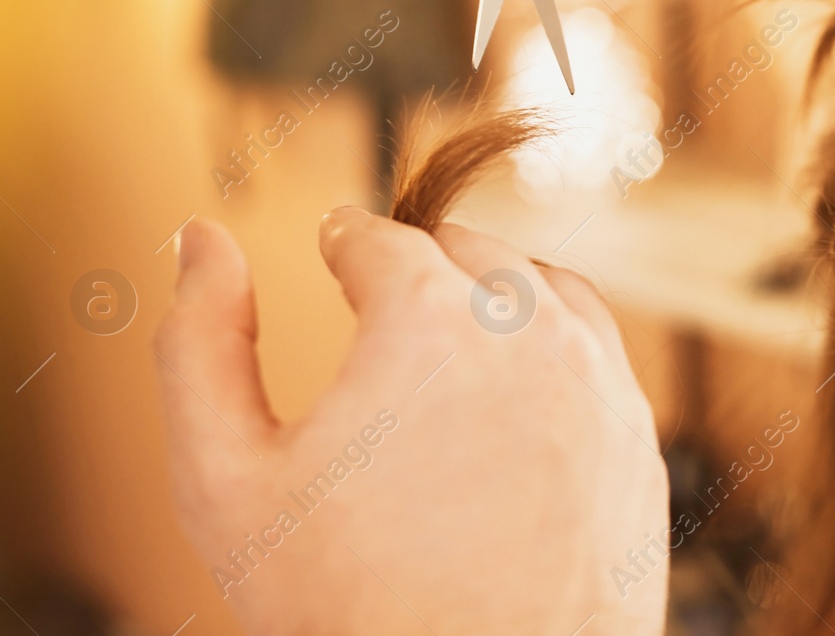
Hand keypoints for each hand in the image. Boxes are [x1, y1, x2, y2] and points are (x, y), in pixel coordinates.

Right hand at [156, 210, 668, 635]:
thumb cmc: (343, 609)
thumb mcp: (226, 481)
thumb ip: (197, 343)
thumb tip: (200, 239)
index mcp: (428, 318)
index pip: (376, 237)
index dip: (342, 243)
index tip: (334, 251)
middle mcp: (530, 328)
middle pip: (464, 249)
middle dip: (417, 267)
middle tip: (383, 305)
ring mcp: (598, 379)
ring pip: (542, 287)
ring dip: (492, 297)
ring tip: (447, 341)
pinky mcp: (636, 433)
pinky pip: (595, 349)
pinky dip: (551, 346)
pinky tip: (513, 392)